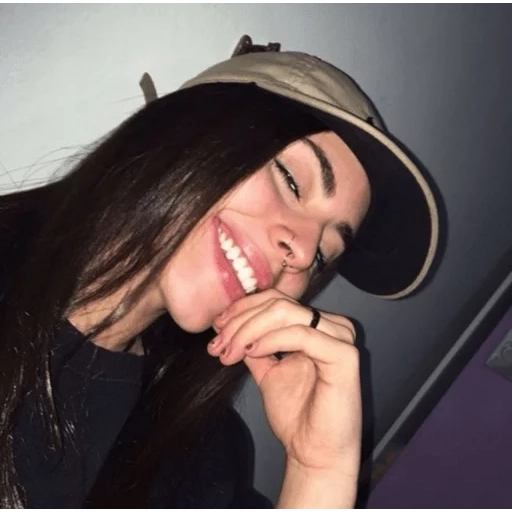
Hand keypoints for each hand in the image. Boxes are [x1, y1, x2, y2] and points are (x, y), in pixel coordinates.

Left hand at [208, 289, 361, 473]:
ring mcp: (341, 338)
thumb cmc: (295, 415)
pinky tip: (252, 352)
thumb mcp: (267, 370)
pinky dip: (270, 340)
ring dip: (249, 330)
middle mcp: (333, 326)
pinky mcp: (345, 356)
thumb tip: (225, 324)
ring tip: (230, 352)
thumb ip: (253, 345)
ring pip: (286, 313)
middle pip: (277, 303)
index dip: (242, 309)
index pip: (276, 300)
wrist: (314, 453)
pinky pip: (300, 334)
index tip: (216, 327)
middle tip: (218, 344)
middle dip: (240, 322)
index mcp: (316, 326)